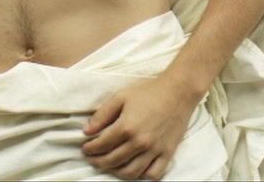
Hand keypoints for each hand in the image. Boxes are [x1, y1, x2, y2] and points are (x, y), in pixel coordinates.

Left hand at [81, 75, 199, 180]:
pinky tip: (136, 170)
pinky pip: (154, 174)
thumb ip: (102, 114)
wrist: (178, 91)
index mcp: (126, 127)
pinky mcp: (167, 153)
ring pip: (131, 172)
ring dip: (116, 171)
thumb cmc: (149, 91)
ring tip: (110, 166)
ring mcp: (154, 150)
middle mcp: (139, 142)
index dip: (90, 149)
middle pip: (113, 161)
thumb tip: (87, 131)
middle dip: (99, 162)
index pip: (102, 145)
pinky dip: (143, 176)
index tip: (85, 148)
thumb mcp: (121, 96)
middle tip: (93, 159)